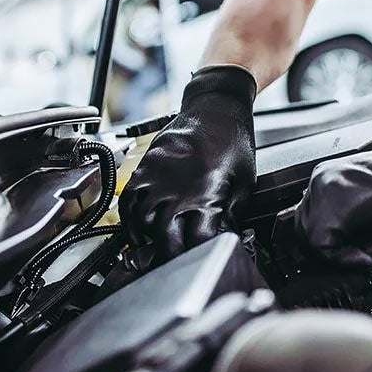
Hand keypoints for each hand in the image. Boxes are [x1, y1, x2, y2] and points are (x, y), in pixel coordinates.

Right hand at [119, 66, 256, 261]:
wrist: (215, 107)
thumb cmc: (233, 141)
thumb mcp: (243, 182)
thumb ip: (231, 213)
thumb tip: (224, 236)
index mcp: (206, 196)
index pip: (196, 242)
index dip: (200, 255)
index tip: (204, 257)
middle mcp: (177, 190)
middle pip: (165, 239)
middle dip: (171, 256)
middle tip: (176, 263)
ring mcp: (157, 179)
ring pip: (141, 223)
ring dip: (148, 240)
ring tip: (157, 247)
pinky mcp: (145, 169)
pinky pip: (128, 201)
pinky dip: (130, 220)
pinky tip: (139, 228)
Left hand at [293, 122, 371, 267]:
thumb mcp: (370, 209)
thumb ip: (346, 226)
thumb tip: (333, 253)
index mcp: (329, 177)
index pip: (308, 218)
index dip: (326, 244)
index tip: (349, 253)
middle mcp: (322, 179)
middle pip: (302, 230)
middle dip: (328, 252)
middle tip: (360, 256)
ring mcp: (325, 190)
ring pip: (310, 240)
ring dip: (338, 255)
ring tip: (371, 250)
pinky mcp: (333, 206)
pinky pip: (323, 247)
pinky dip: (344, 259)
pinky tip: (368, 255)